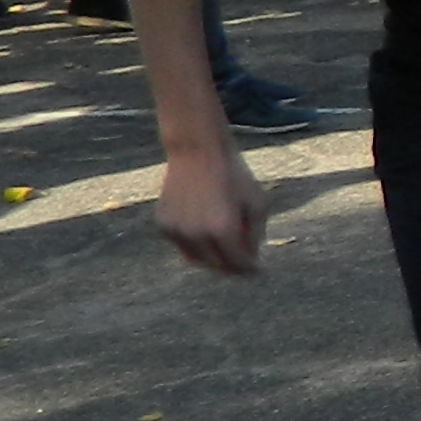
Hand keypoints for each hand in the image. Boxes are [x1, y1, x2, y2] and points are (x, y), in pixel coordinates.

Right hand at [154, 144, 268, 274]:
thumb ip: (255, 234)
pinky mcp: (163, 224)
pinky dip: (194, 244)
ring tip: (225, 249)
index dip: (250, 269)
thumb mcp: (257, 203)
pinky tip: (205, 232)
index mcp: (223, 229)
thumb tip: (251, 258)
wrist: (197, 152)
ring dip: (212, 258)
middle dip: (232, 267)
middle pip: (217, 266)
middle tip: (242, 263)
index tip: (257, 268)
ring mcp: (176, 230)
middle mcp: (197, 234)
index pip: (238, 264)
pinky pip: (182, 244)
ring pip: (196, 259)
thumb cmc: (233, 175)